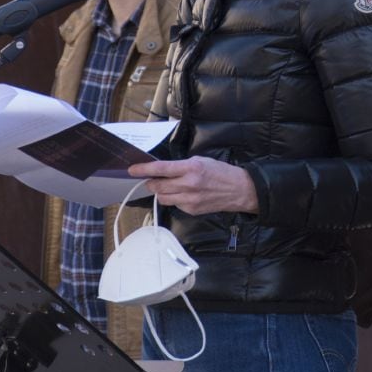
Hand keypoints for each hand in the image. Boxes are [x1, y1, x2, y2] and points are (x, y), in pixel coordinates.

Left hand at [127, 156, 258, 215]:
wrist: (239, 190)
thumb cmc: (220, 172)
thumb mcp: (200, 161)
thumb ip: (180, 166)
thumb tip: (162, 170)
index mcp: (190, 168)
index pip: (160, 169)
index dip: (143, 169)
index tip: (132, 170)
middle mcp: (188, 185)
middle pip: (157, 186)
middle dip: (151, 182)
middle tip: (151, 178)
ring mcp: (189, 200)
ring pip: (162, 197)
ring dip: (161, 192)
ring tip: (169, 186)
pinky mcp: (191, 210)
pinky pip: (174, 204)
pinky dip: (173, 199)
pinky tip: (183, 194)